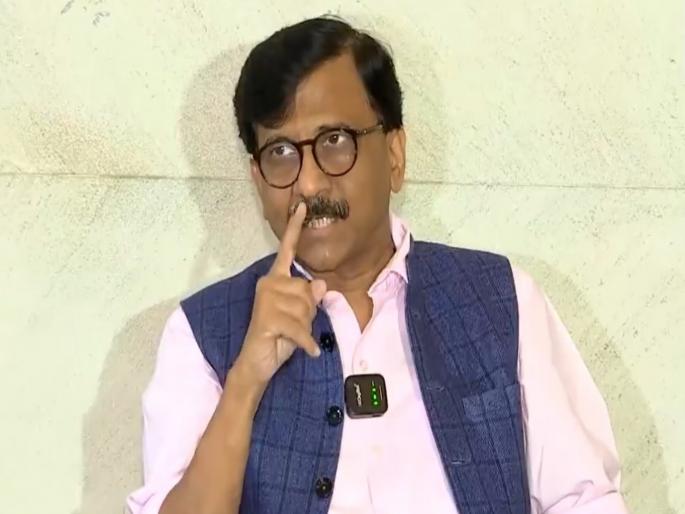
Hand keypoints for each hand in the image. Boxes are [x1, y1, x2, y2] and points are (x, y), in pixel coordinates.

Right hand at [232, 203, 326, 387]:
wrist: (257, 363)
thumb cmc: (279, 336)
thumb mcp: (301, 315)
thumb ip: (310, 298)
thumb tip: (320, 285)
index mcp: (276, 278)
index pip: (288, 251)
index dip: (295, 228)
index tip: (302, 206)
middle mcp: (268, 284)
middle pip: (309, 291)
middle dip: (309, 313)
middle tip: (292, 326)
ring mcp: (266, 300)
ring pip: (306, 310)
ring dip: (304, 328)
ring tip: (289, 335)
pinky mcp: (267, 319)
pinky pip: (300, 329)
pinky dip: (307, 344)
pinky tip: (309, 351)